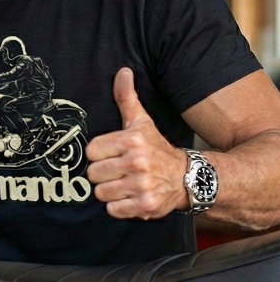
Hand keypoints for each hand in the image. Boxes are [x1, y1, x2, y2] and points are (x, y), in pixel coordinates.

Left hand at [86, 68, 189, 218]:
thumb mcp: (142, 122)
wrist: (189, 177)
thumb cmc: (158, 149)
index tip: (111, 155)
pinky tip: (130, 198)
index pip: (91, 151)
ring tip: (124, 184)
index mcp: (132, 141)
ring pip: (101, 193)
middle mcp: (137, 163)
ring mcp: (142, 186)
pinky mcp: (145, 206)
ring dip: (110, 192)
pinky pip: (113, 210)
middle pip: (93, 174)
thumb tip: (123, 71)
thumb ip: (127, 98)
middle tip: (117, 171)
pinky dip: (119, 207)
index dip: (99, 154)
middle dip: (103, 174)